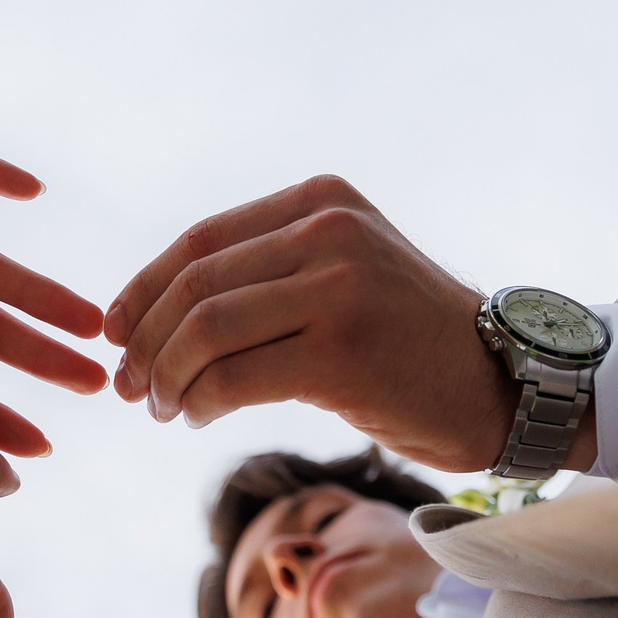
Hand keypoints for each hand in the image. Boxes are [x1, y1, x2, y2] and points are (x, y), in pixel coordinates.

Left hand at [106, 174, 579, 473]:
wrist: (503, 384)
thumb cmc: (410, 340)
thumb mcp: (346, 271)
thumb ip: (269, 268)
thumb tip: (154, 310)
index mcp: (321, 200)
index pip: (200, 241)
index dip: (142, 290)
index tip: (115, 334)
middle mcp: (328, 230)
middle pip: (193, 284)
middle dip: (145, 340)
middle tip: (131, 386)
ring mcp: (337, 287)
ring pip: (205, 330)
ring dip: (167, 377)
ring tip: (163, 408)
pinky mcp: (341, 350)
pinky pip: (233, 376)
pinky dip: (199, 401)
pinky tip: (196, 418)